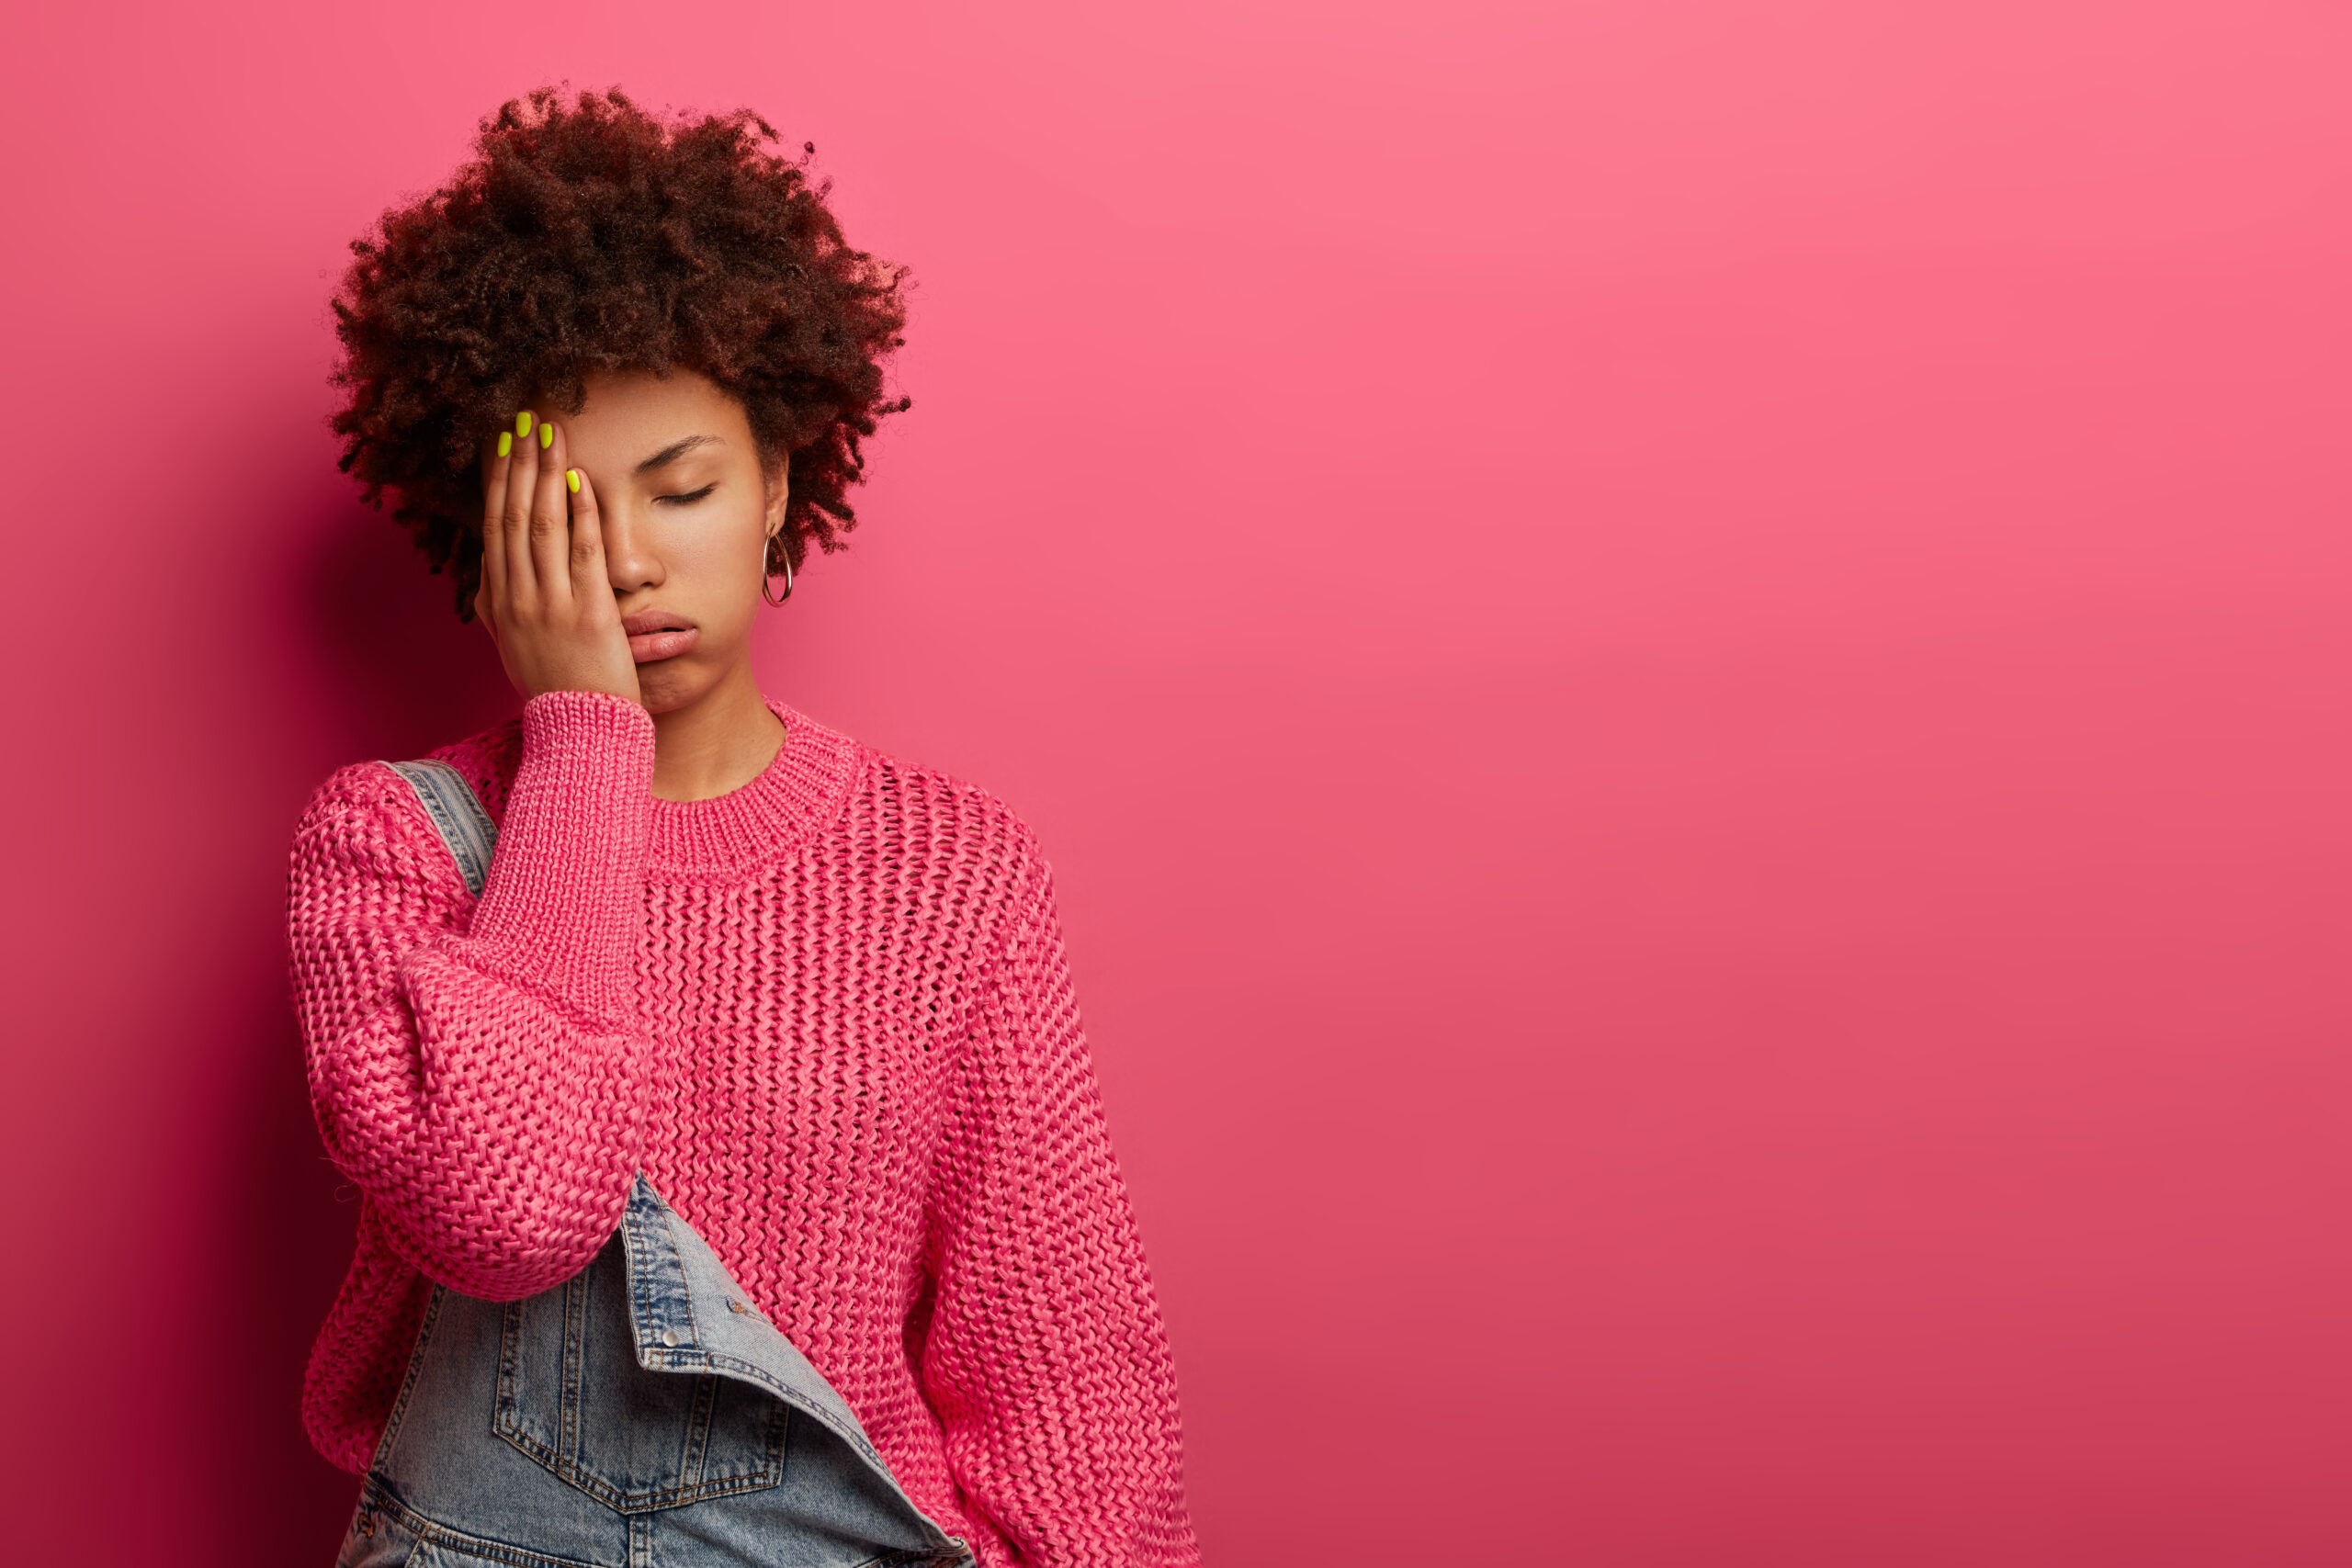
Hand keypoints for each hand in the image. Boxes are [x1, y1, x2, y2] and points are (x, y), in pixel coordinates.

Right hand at [473, 412, 640, 704]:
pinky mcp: (587, 614)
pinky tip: (582, 483)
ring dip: (547, 476)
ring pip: (543, 527)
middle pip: (514, 517)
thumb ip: (499, 607)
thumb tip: (488, 571)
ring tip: (551, 435)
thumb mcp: (513, 648)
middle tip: (525, 419)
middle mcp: (518, 599)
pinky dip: (581, 516)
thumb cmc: (554, 690)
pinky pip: (582, 555)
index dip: (498, 482)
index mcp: (500, 603)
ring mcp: (551, 605)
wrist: (580, 733)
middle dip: (519, 464)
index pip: (495, 527)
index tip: (502, 443)